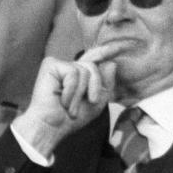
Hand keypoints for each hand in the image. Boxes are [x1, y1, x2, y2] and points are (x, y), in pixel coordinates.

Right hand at [13, 43, 120, 157]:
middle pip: (94, 67)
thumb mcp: (96, 102)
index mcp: (79, 74)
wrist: (51, 127)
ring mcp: (59, 64)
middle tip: (84, 104)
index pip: (94, 58)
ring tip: (69, 106)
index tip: (121, 45)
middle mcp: (69, 67)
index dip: (106, 50)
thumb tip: (112, 63)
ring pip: (85, 71)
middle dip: (93, 88)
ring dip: (80, 94)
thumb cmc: (70, 118)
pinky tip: (61, 100)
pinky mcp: (51, 64)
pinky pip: (74, 73)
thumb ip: (106, 84)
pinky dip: (71, 90)